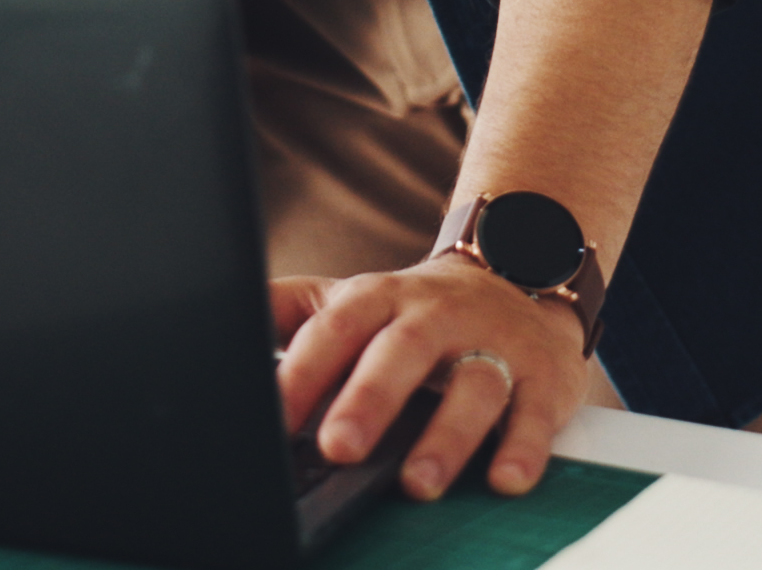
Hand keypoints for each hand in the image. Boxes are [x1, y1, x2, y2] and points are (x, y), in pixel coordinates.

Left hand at [272, 254, 590, 500]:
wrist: (517, 277)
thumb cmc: (416, 310)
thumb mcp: (351, 299)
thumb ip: (285, 312)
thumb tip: (218, 327)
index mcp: (381, 299)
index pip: (337, 327)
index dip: (306, 369)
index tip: (278, 414)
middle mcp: (437, 316)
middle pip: (404, 351)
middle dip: (370, 400)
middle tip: (339, 447)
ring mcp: (495, 344)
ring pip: (474, 385)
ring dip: (446, 438)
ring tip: (417, 484)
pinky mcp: (543, 378)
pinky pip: (535, 415)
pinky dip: (522, 449)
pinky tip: (503, 480)